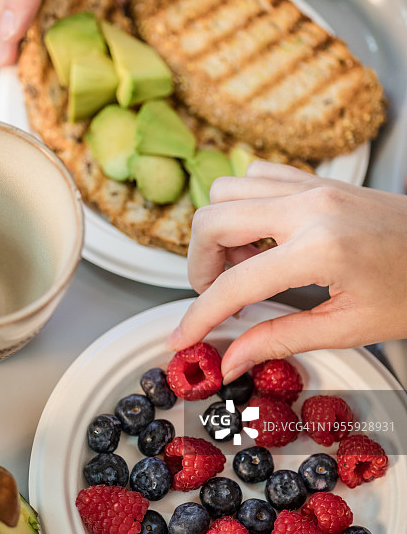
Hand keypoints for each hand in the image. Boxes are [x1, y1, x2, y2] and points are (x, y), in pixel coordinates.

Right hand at [169, 161, 406, 380]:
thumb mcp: (350, 327)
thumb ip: (280, 338)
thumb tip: (233, 358)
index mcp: (319, 249)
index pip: (234, 284)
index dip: (199, 314)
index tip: (183, 336)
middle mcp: (308, 207)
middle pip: (212, 219)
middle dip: (198, 263)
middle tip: (215, 294)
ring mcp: (312, 186)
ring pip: (227, 189)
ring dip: (220, 229)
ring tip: (245, 265)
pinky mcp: (317, 180)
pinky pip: (256, 176)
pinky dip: (243, 205)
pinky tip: (263, 236)